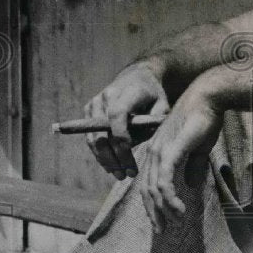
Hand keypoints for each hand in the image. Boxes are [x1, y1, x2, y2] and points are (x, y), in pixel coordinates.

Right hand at [83, 62, 169, 179]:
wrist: (137, 77)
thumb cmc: (153, 95)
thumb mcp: (163, 105)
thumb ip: (154, 122)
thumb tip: (137, 143)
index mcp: (129, 90)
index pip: (118, 114)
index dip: (121, 136)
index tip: (130, 154)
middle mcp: (108, 95)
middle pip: (103, 131)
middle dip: (115, 156)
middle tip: (127, 174)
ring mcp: (95, 102)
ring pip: (94, 138)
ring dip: (105, 159)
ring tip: (120, 174)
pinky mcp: (89, 109)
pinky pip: (90, 137)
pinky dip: (100, 153)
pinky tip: (112, 167)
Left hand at [138, 78, 222, 232]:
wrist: (208, 97)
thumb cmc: (205, 119)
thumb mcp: (198, 147)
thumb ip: (192, 166)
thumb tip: (190, 185)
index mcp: (157, 150)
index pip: (147, 183)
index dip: (152, 204)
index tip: (161, 220)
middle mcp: (153, 151)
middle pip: (146, 190)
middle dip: (153, 212)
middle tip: (162, 229)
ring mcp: (160, 150)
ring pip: (154, 189)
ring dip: (163, 209)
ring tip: (175, 221)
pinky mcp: (170, 150)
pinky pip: (164, 181)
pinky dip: (169, 198)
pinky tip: (178, 209)